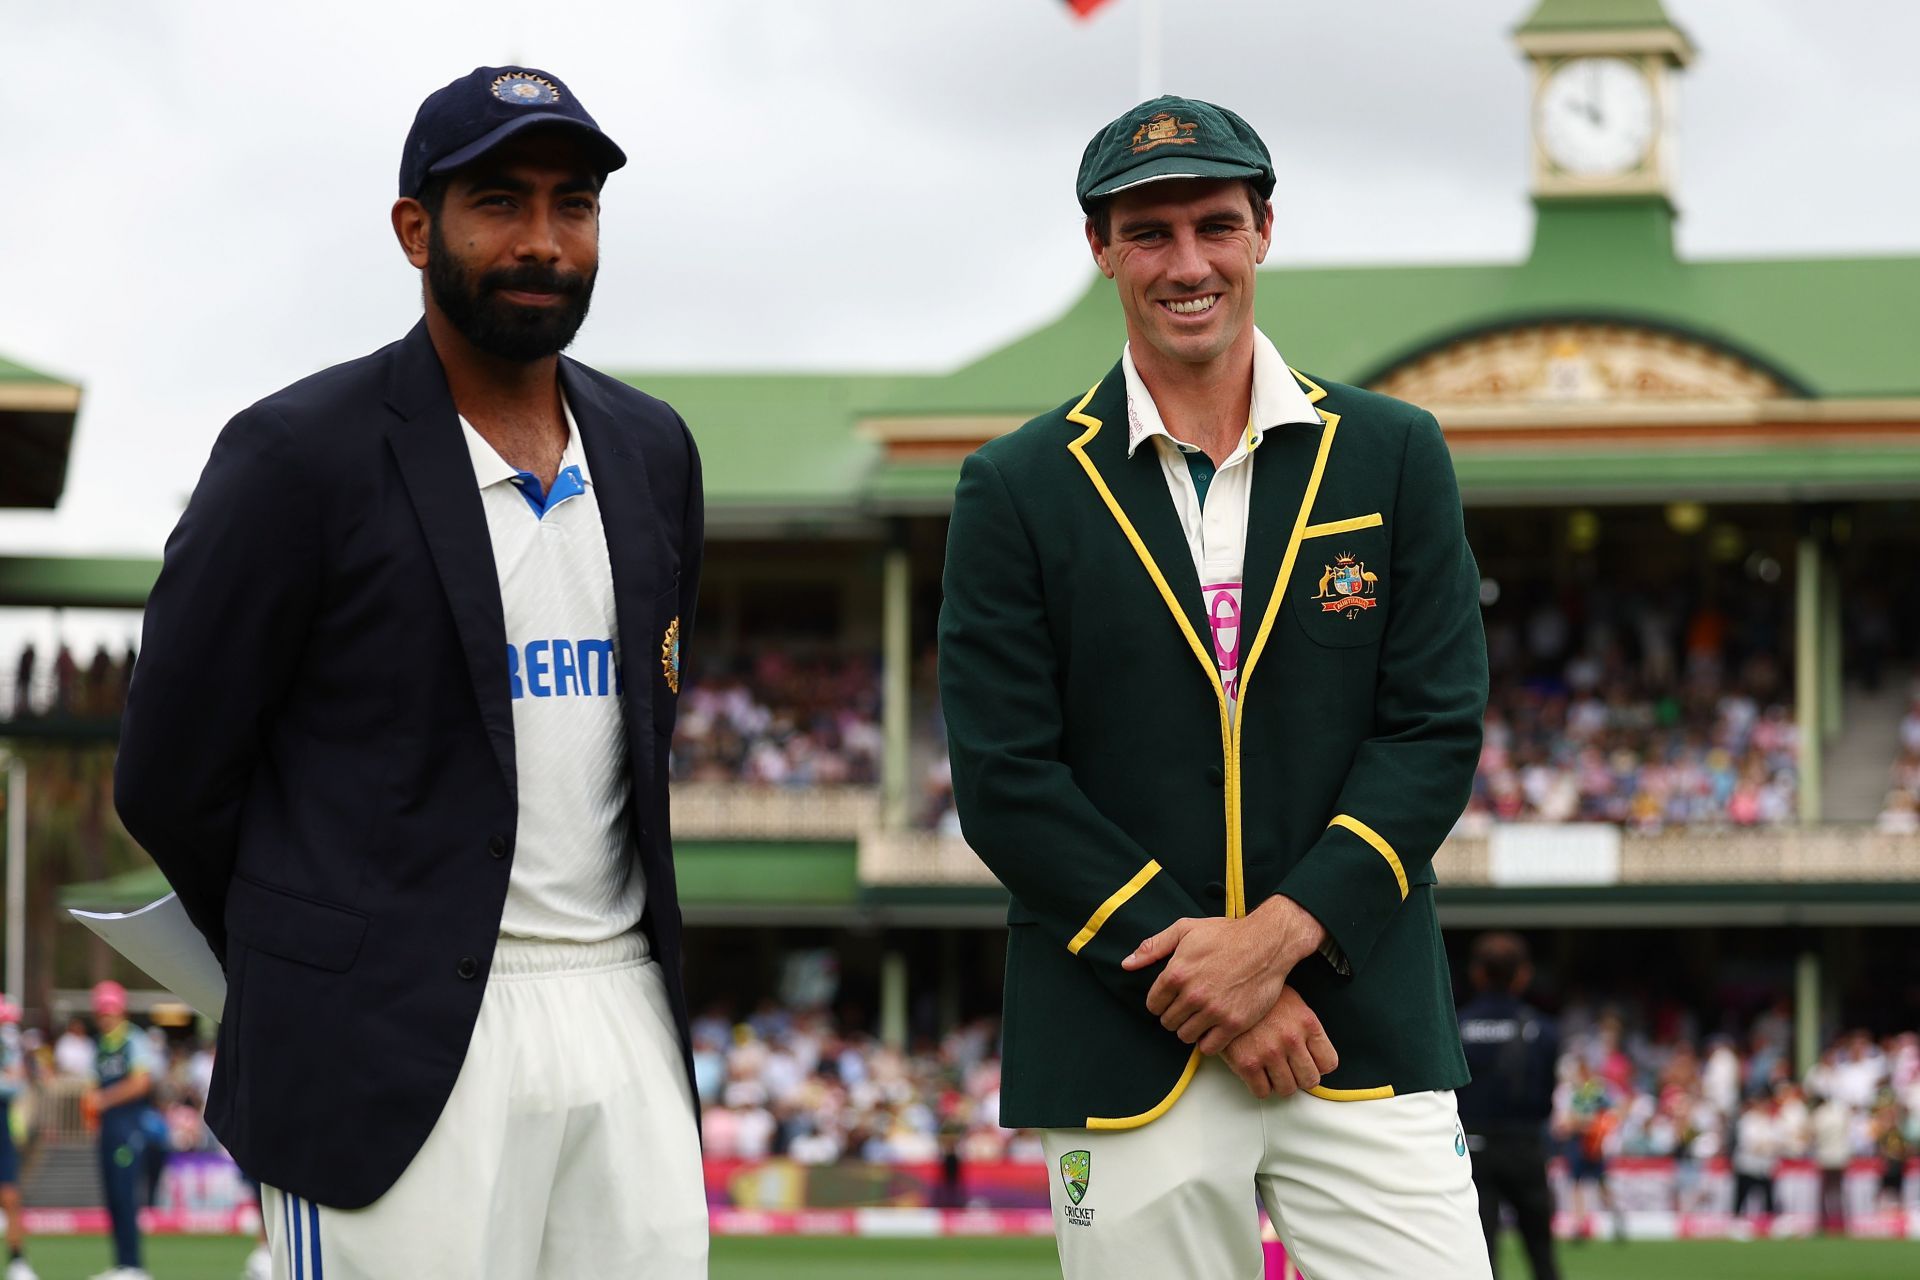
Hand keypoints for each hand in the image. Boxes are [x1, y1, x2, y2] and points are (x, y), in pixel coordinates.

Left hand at [1122, 897, 1326, 1054]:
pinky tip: (1214, 1027)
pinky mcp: (1234, 1023)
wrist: (1267, 943)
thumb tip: (1126, 964)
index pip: (1153, 1004)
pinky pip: (1209, 1047)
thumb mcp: (1185, 930)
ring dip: (1190, 1029)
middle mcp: (1192, 995)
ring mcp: (1214, 1011)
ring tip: (1201, 1016)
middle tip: (1189, 1006)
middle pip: (1168, 1022)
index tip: (1171, 998)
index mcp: (1176, 973)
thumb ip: (1153, 947)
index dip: (1160, 1002)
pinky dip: (1208, 1040)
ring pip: (1185, 1036)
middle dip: (1175, 1015)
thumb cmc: (1225, 934)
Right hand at [1222, 987, 1337, 1099]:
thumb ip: (1307, 1029)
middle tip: (1290, 1069)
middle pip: (1310, 1080)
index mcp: (1307, 1023)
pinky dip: (1260, 1087)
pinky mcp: (1247, 1063)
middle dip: (1300, 1077)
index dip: (1318, 1066)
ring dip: (1280, 1083)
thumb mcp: (1293, 1003)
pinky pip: (1262, 1092)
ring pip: (1287, 1089)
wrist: (1227, 988)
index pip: (1328, 1063)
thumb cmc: (1259, 997)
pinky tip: (1257, 1072)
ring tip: (1272, 1070)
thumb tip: (1314, 1054)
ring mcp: (1269, 1052)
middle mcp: (1291, 1039)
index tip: (1309, 1063)